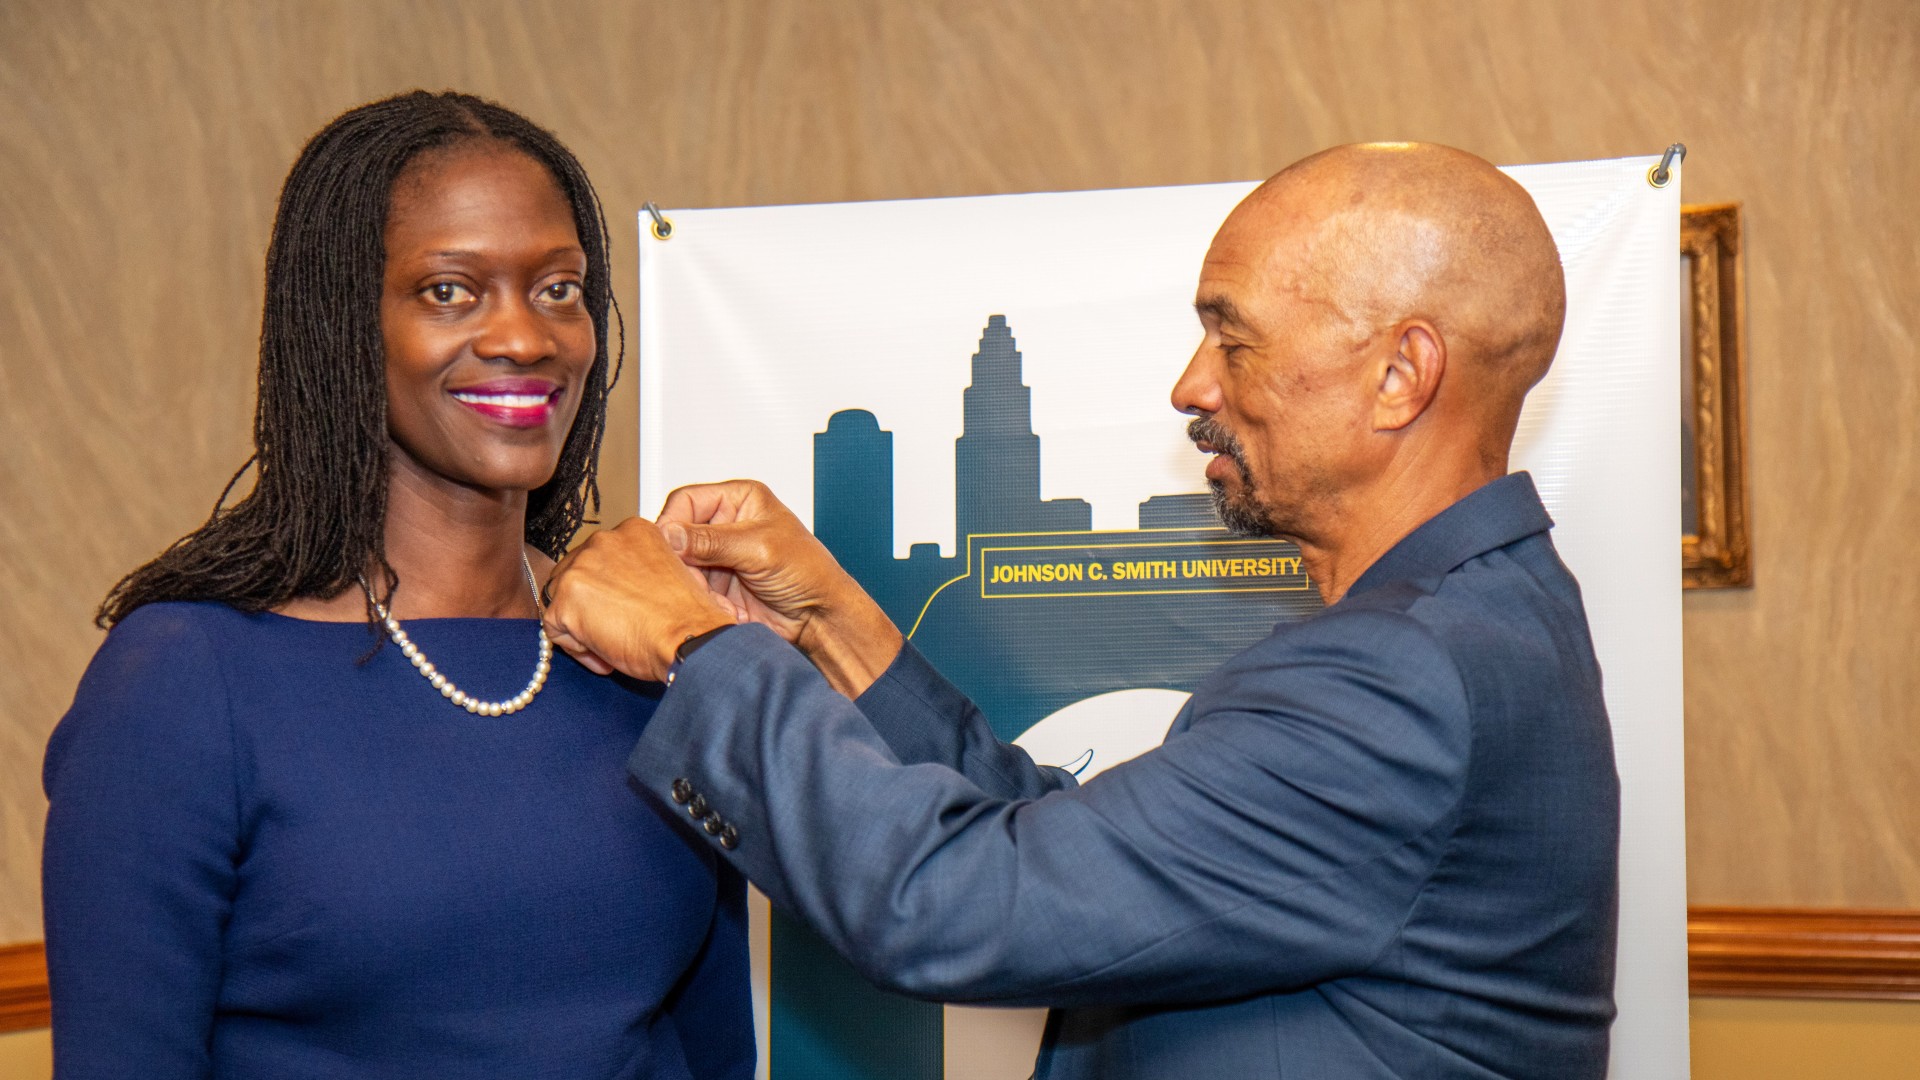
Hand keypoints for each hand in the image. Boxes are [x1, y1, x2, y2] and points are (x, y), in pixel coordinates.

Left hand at [542, 517, 738, 681]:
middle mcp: (603, 540)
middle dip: (590, 607)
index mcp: (632, 531)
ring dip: (581, 627)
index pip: (600, 559)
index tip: (623, 610)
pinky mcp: (565, 598)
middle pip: (575, 576)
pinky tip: (606, 654)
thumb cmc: (688, 618)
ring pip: (561, 601)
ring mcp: (581, 567)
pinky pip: (555, 629)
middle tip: (616, 630)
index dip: (608, 591)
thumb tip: (622, 590)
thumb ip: (640, 572)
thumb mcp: (671, 576)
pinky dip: (577, 648)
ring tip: (612, 644)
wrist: (689, 640)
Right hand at [657, 480, 902, 696]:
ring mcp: (718, 556)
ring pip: (680, 566)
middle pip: (677, 535)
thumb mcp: (759, 549)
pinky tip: (723, 608)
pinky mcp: (716, 584)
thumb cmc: (808, 572)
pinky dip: (701, 600)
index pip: (686, 500)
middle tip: (692, 578)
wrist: (819, 617)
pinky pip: (690, 589)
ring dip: (692, 584)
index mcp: (739, 499)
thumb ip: (711, 541)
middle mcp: (725, 524)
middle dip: (682, 560)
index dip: (672, 522)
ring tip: (714, 598)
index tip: (667, 547)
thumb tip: (669, 534)